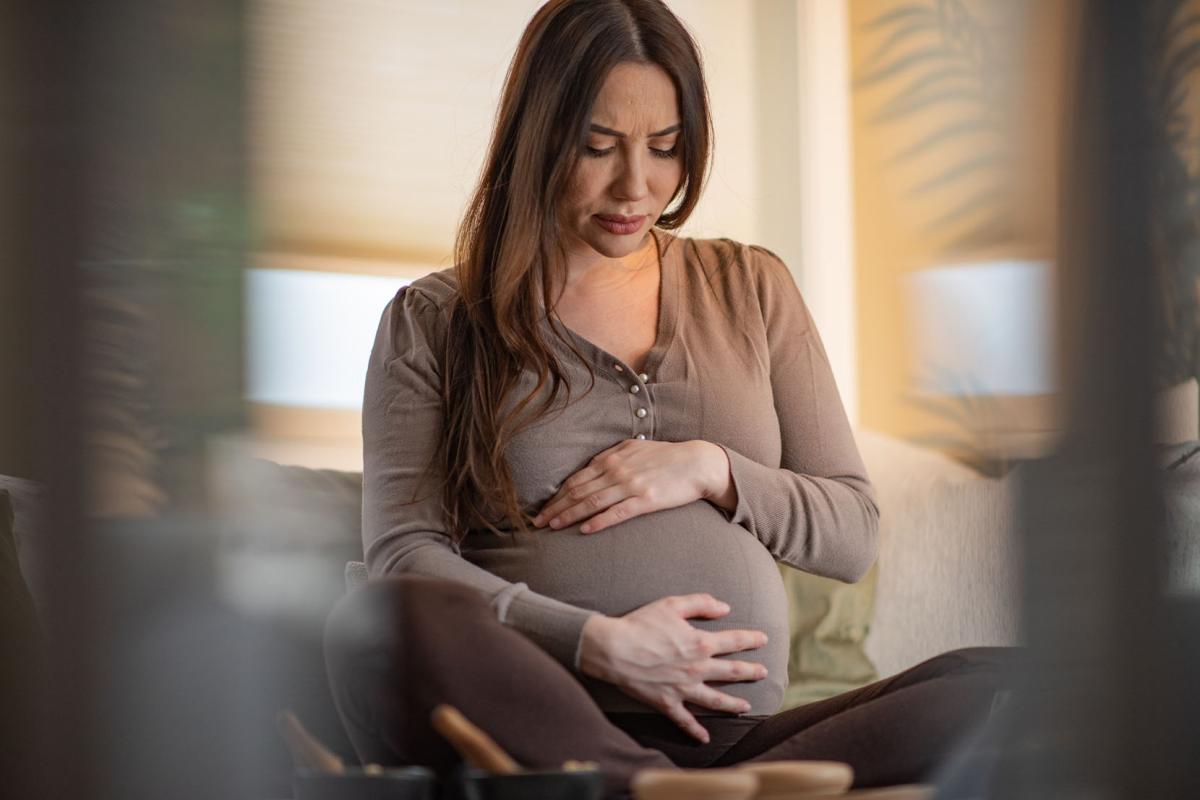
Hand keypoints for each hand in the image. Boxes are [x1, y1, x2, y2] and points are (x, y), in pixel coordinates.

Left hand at [531, 439, 733, 533]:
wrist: (697, 463)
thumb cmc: (666, 456)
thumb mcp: (635, 447)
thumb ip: (612, 456)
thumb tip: (593, 464)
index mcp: (612, 459)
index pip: (576, 479)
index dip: (556, 495)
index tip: (542, 508)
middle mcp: (617, 471)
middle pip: (577, 491)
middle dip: (555, 507)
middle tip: (537, 522)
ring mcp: (631, 485)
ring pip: (592, 502)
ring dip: (569, 515)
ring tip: (553, 527)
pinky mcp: (646, 500)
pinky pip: (617, 513)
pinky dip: (599, 521)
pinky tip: (585, 530)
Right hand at [577, 594, 768, 742]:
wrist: (613, 649)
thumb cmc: (641, 624)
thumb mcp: (672, 605)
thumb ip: (701, 603)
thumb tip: (725, 607)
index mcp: (700, 643)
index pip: (734, 641)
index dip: (751, 639)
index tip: (764, 639)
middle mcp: (697, 668)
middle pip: (732, 671)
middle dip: (751, 671)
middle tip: (764, 672)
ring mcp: (684, 689)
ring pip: (716, 700)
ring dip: (734, 704)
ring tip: (746, 707)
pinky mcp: (667, 703)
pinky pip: (685, 721)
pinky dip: (696, 731)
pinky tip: (705, 739)